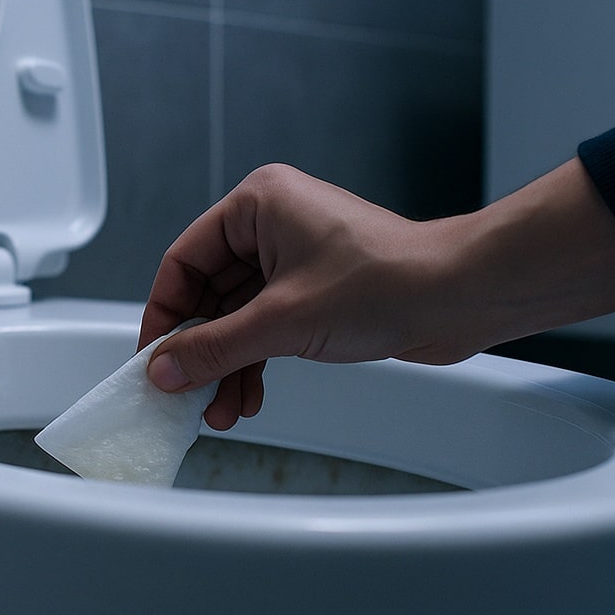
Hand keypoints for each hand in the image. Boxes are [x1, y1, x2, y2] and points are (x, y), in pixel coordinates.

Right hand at [138, 164, 455, 429]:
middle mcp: (273, 225)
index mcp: (258, 205)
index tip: (153, 359)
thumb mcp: (282, 322)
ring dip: (227, 366)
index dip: (164, 316)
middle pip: (209, 295)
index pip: (183, 262)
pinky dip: (255, 362)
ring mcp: (296, 259)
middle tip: (184, 393)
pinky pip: (267, 328)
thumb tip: (164, 369)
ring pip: (238, 318)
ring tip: (220, 410)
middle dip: (200, 352)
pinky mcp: (316, 291)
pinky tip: (249, 397)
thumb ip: (214, 349)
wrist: (461, 297)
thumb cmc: (389, 281)